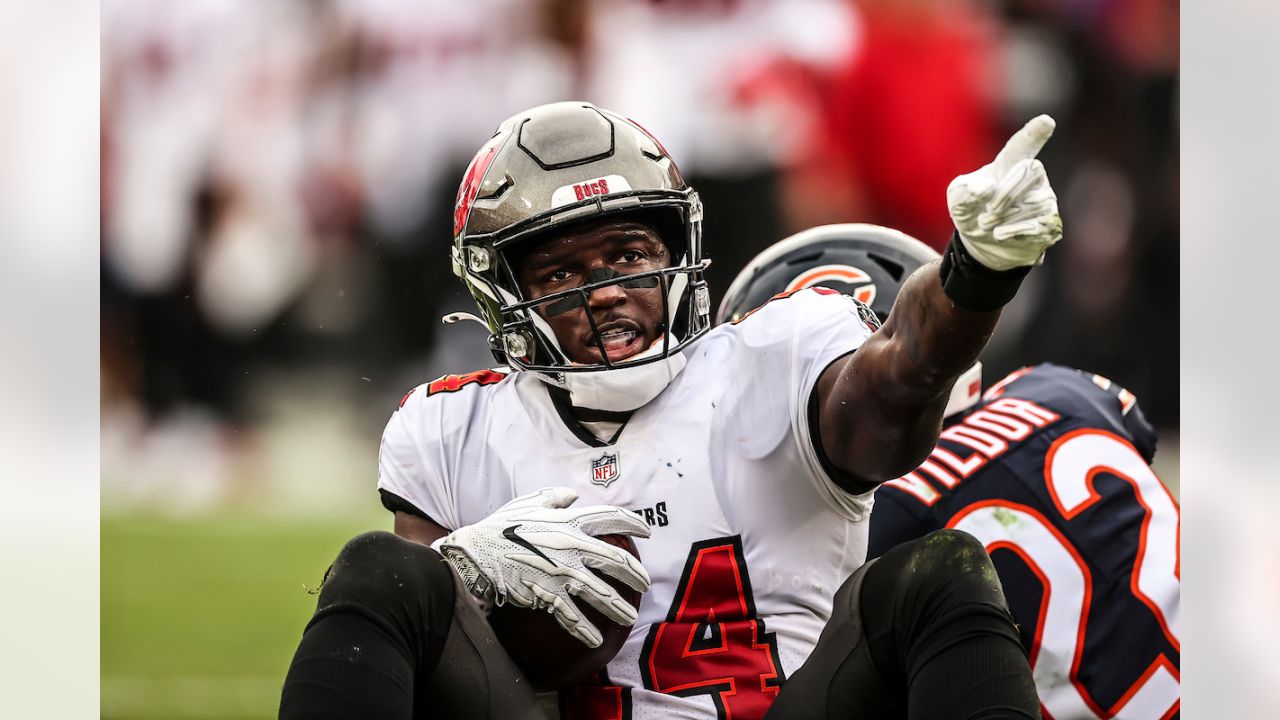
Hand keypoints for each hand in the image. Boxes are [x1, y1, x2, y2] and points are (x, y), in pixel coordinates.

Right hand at [435, 487, 650, 647]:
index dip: (633, 522)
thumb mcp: (527, 503)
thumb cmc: (500, 526)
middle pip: (615, 561)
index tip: (648, 530)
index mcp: (568, 521)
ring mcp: (561, 573)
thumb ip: (553, 498)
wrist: (474, 554)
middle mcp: (571, 546)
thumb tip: (573, 495)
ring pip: (600, 593)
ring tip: (630, 618)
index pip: (610, 517)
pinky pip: (571, 616)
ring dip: (618, 608)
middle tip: (646, 583)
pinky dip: (584, 631)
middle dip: (635, 574)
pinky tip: (595, 641)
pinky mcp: (547, 595)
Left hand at [947, 115, 1062, 270]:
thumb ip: (965, 190)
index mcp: (1008, 164)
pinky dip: (1014, 231)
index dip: (1034, 134)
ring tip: (988, 224)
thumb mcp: (958, 199)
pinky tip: (1000, 234)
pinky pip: (1040, 224)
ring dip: (1005, 217)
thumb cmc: (972, 210)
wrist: (982, 244)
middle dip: (1006, 194)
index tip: (1046, 121)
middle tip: (986, 212)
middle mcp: (1032, 177)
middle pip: (1031, 170)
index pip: (1022, 145)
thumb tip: (989, 188)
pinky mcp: (1050, 223)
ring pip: (1036, 202)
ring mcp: (1044, 199)